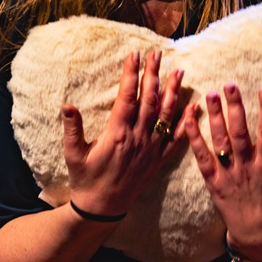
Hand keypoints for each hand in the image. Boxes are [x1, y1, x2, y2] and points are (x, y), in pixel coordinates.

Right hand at [62, 50, 191, 218]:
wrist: (102, 207)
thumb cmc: (85, 178)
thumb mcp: (73, 154)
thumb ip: (72, 129)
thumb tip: (67, 105)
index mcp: (117, 133)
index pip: (127, 96)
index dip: (131, 73)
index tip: (134, 54)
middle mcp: (137, 138)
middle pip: (149, 100)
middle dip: (153, 74)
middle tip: (157, 53)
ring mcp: (150, 148)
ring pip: (166, 115)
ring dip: (173, 91)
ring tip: (179, 71)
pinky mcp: (158, 160)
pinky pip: (176, 140)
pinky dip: (186, 123)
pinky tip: (194, 107)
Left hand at [185, 84, 261, 258]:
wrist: (258, 238)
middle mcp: (247, 168)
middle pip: (239, 134)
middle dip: (235, 108)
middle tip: (230, 84)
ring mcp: (229, 175)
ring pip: (220, 142)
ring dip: (214, 118)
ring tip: (211, 94)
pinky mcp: (213, 182)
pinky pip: (201, 158)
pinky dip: (194, 139)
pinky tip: (189, 118)